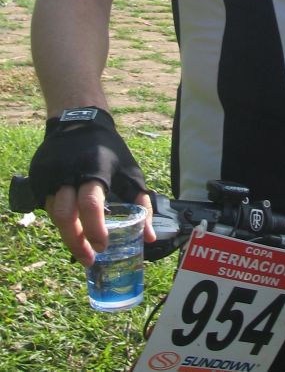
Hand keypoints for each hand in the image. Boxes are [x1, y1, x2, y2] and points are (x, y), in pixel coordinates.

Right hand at [28, 107, 154, 262]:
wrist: (79, 123)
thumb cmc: (110, 151)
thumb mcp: (130, 172)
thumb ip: (142, 204)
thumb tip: (149, 238)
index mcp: (94, 171)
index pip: (90, 205)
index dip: (94, 229)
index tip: (102, 247)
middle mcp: (68, 174)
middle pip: (65, 217)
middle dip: (75, 243)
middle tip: (89, 259)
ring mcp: (49, 176)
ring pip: (54, 214)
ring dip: (68, 233)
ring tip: (82, 244)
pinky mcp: (37, 178)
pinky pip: (47, 205)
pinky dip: (59, 219)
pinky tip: (71, 224)